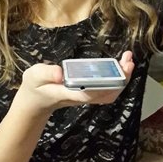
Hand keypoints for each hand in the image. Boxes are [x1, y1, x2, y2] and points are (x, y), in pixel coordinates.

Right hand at [15, 51, 134, 116]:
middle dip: (120, 79)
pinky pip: (108, 89)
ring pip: (110, 93)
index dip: (103, 84)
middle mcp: (81, 97)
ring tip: (128, 60)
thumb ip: (46, 73)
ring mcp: (87, 96)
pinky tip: (120, 65)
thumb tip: (60, 72)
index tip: (113, 70)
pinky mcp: (89, 93)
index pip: (88, 93)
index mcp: (67, 93)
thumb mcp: (34, 76)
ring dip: (122, 78)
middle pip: (106, 93)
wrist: (36, 101)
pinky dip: (117, 79)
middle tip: (128, 61)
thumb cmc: (35, 87)